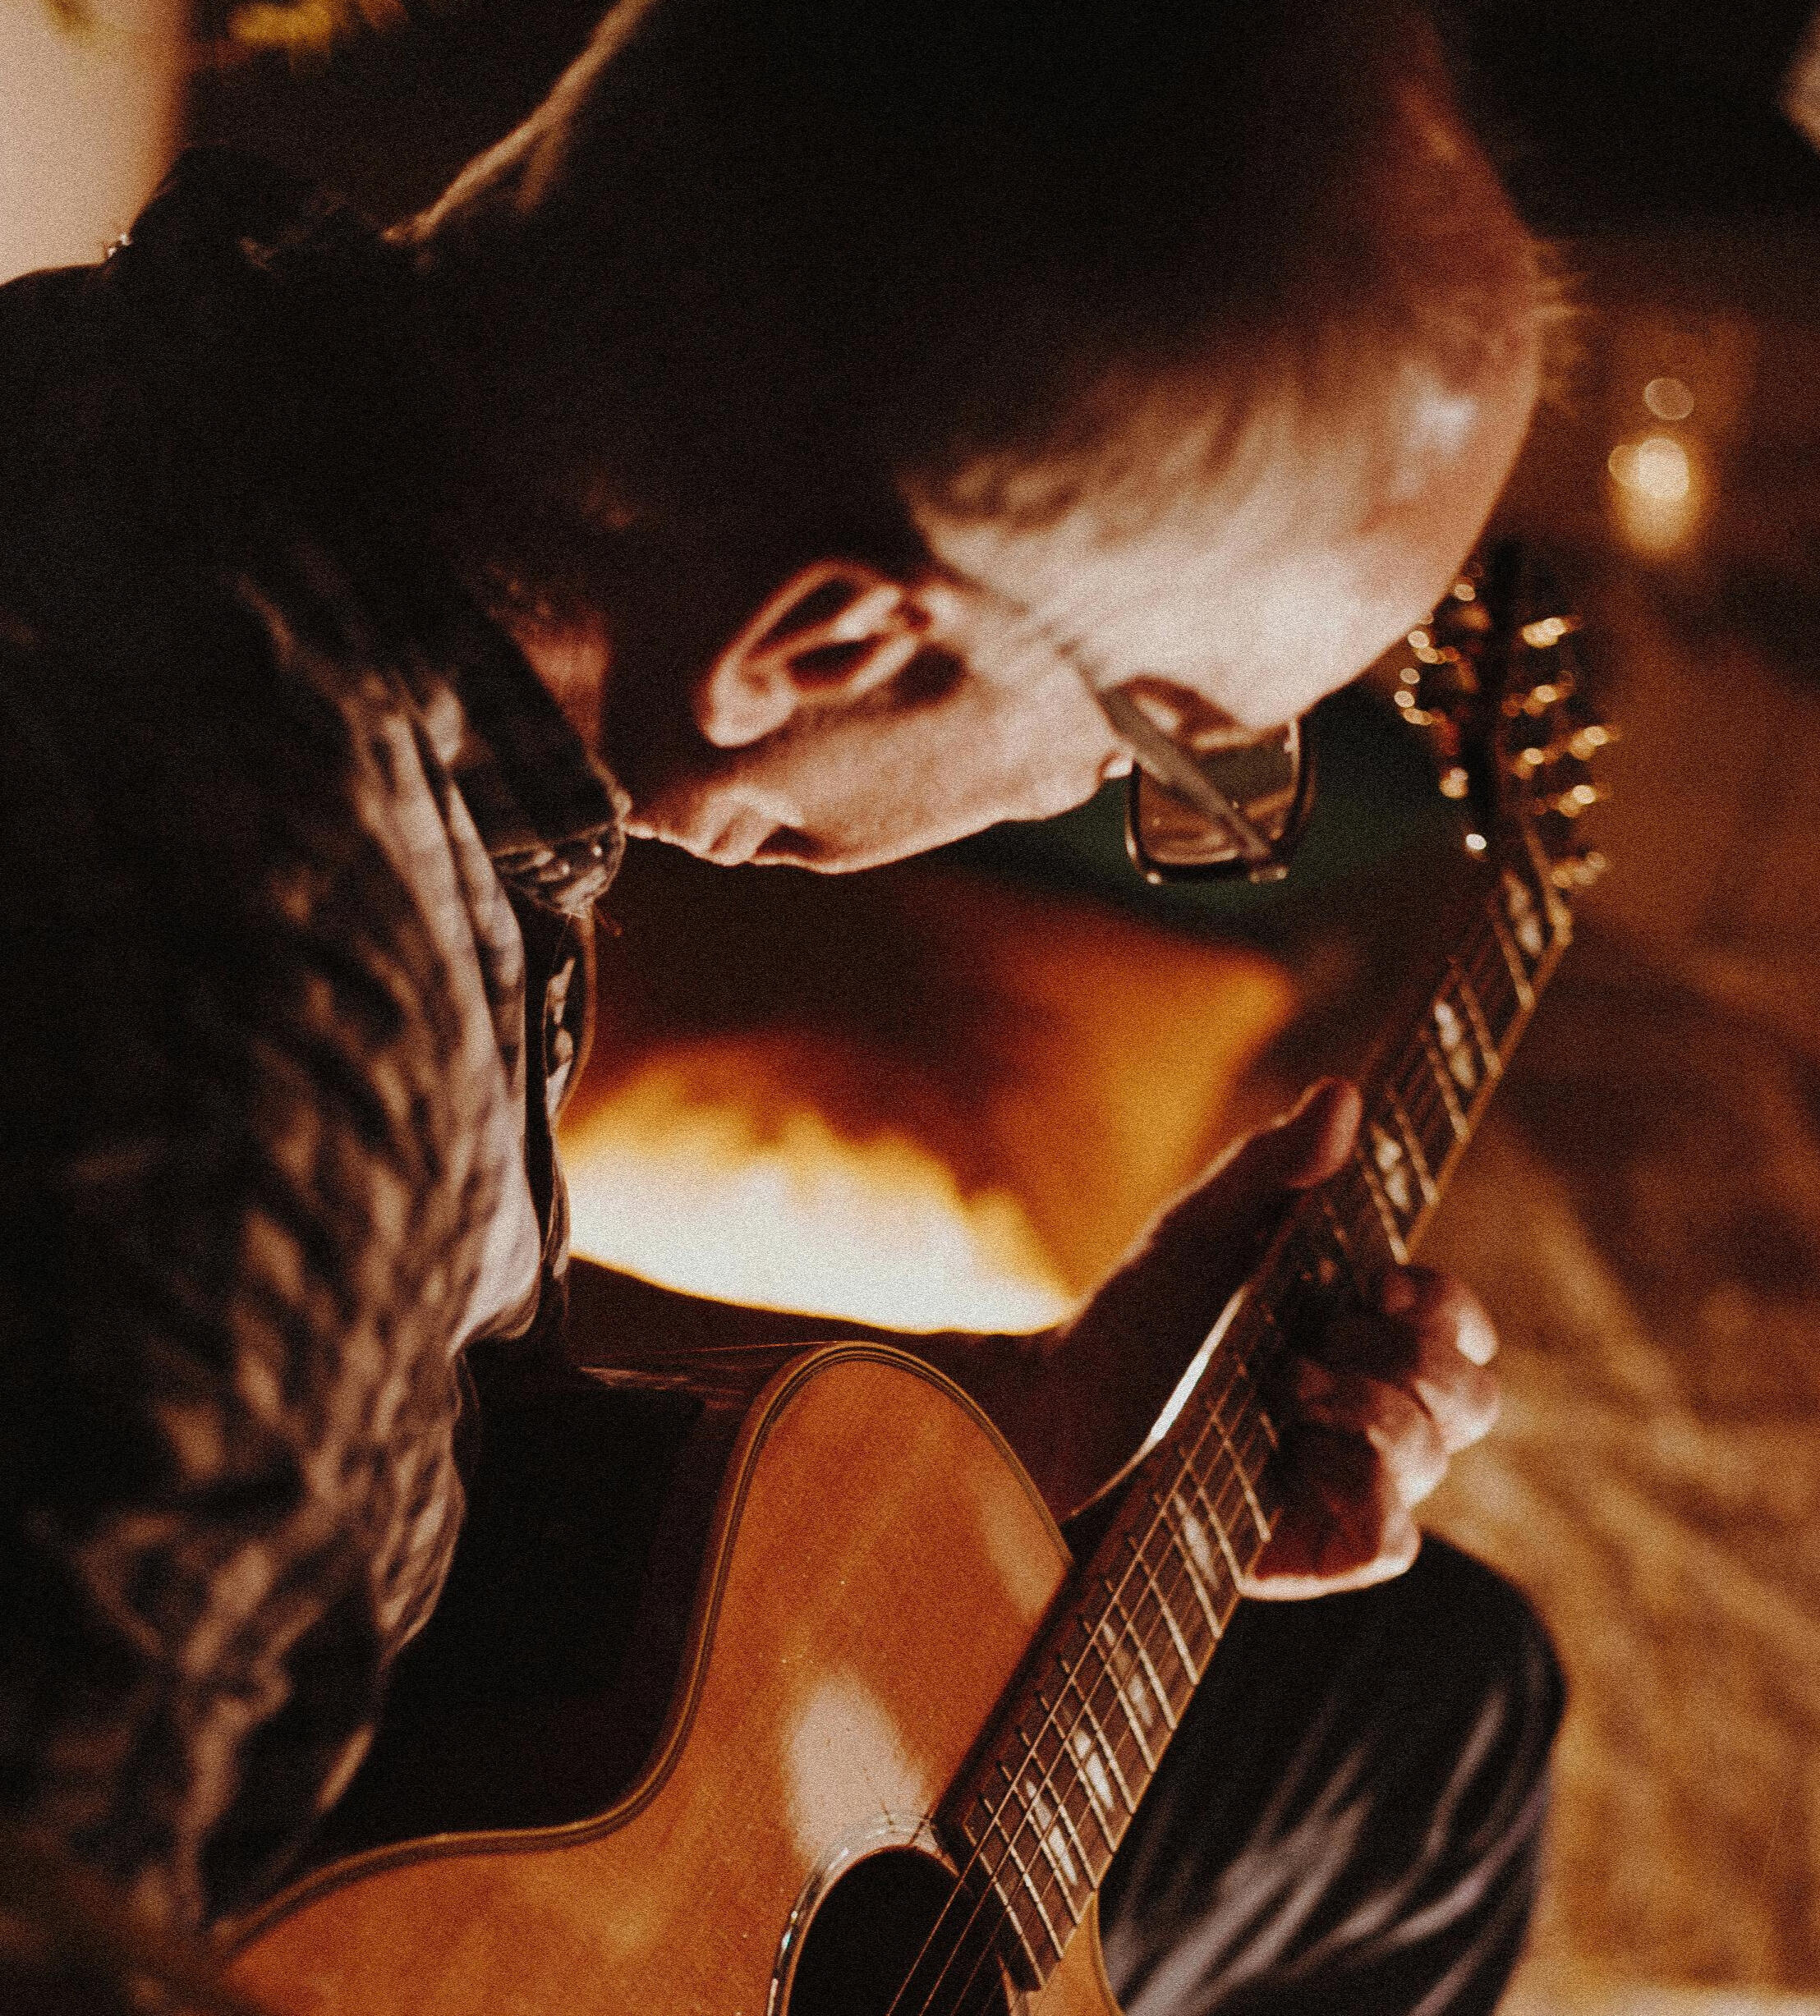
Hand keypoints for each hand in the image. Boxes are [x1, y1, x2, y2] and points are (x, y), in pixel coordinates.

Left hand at [1054, 1079, 1498, 1595]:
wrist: (1052, 1418)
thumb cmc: (1129, 1319)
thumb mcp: (1196, 1231)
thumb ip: (1270, 1166)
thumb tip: (1342, 1092)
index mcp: (1356, 1331)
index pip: (1460, 1325)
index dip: (1448, 1307)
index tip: (1384, 1287)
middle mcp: (1365, 1408)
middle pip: (1474, 1396)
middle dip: (1408, 1361)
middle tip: (1310, 1347)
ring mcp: (1344, 1484)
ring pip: (1435, 1459)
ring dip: (1368, 1412)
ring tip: (1281, 1390)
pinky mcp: (1311, 1551)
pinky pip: (1393, 1541)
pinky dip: (1364, 1494)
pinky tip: (1298, 1458)